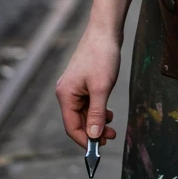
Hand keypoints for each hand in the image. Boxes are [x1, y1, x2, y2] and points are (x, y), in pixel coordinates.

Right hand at [56, 25, 120, 149]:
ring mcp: (74, 87)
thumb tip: (93, 136)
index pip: (72, 126)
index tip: (100, 148)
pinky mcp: (83, 81)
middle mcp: (66, 92)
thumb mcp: (101, 88)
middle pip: (78, 121)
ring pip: (84, 113)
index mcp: (65, 95)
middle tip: (111, 136)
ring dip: (97, 121)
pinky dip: (98, 110)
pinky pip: (88, 103)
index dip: (85, 140)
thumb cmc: (102, 56)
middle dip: (94, 131)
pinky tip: (108, 112)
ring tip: (112, 125)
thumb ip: (96, 114)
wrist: (105, 30)